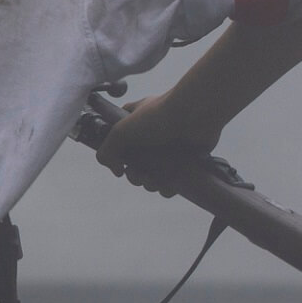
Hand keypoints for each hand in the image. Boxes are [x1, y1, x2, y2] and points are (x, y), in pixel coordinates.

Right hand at [95, 93, 221, 196]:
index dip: (118, 160)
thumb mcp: (121, 130)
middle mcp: (150, 138)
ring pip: (153, 177)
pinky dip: (168, 187)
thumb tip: (117, 171)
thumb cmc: (157, 116)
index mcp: (134, 125)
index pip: (120, 147)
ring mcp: (168, 150)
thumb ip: (107, 151)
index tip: (120, 165)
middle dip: (134, 176)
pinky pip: (172, 182)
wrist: (194, 114)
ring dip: (150, 184)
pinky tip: (167, 185)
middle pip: (135, 166)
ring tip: (153, 180)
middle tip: (138, 174)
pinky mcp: (184, 161)